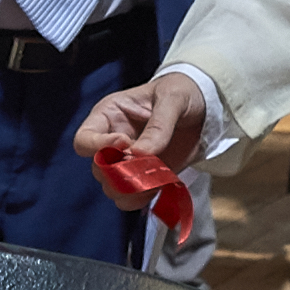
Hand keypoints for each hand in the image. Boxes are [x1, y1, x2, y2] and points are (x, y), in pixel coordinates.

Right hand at [77, 71, 210, 192]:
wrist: (205, 108)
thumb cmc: (182, 92)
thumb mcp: (172, 98)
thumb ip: (158, 125)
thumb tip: (140, 154)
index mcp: (109, 116)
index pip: (84, 140)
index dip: (98, 146)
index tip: (126, 143)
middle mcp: (112, 142)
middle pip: (98, 169)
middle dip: (120, 172)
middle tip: (147, 163)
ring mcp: (128, 163)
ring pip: (113, 189)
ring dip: (133, 188)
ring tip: (156, 174)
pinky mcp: (145, 177)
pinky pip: (133, 198)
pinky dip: (145, 197)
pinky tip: (161, 184)